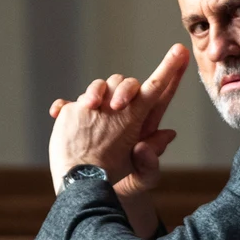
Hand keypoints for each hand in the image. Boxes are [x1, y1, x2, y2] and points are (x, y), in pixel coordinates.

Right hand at [47, 44, 187, 193]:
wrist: (87, 188)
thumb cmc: (118, 183)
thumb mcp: (142, 180)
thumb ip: (153, 164)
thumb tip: (167, 135)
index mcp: (140, 121)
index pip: (158, 92)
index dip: (170, 71)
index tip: (181, 51)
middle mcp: (120, 111)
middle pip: (126, 84)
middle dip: (124, 88)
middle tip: (117, 105)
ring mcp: (98, 112)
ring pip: (99, 87)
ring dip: (93, 91)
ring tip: (88, 106)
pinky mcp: (76, 117)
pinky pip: (69, 103)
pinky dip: (64, 104)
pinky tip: (58, 112)